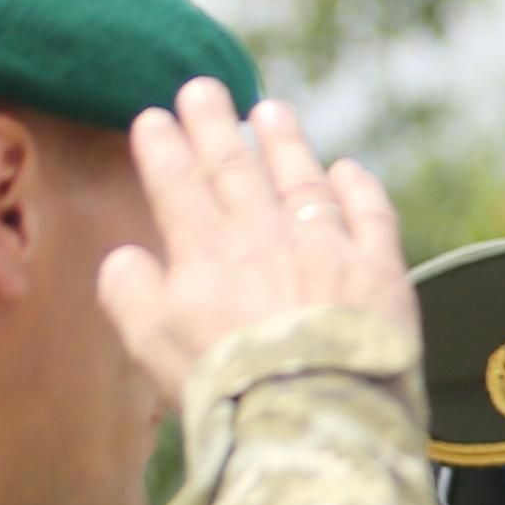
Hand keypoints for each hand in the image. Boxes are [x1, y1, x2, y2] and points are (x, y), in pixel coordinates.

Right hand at [93, 81, 412, 398]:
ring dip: (284, 142)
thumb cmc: (225, 386)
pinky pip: (370, 214)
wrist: (311, 416)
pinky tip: (347, 169)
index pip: (178, 186)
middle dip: (214, 125)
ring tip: (270, 111)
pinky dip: (358, 187)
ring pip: (302, 178)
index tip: (153, 119)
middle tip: (201, 89)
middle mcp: (265, 236)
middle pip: (235, 168)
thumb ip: (129, 292)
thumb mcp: (152, 343)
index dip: (164, 149)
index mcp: (206, 251)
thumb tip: (125, 258)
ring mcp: (325, 247)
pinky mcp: (380, 271)